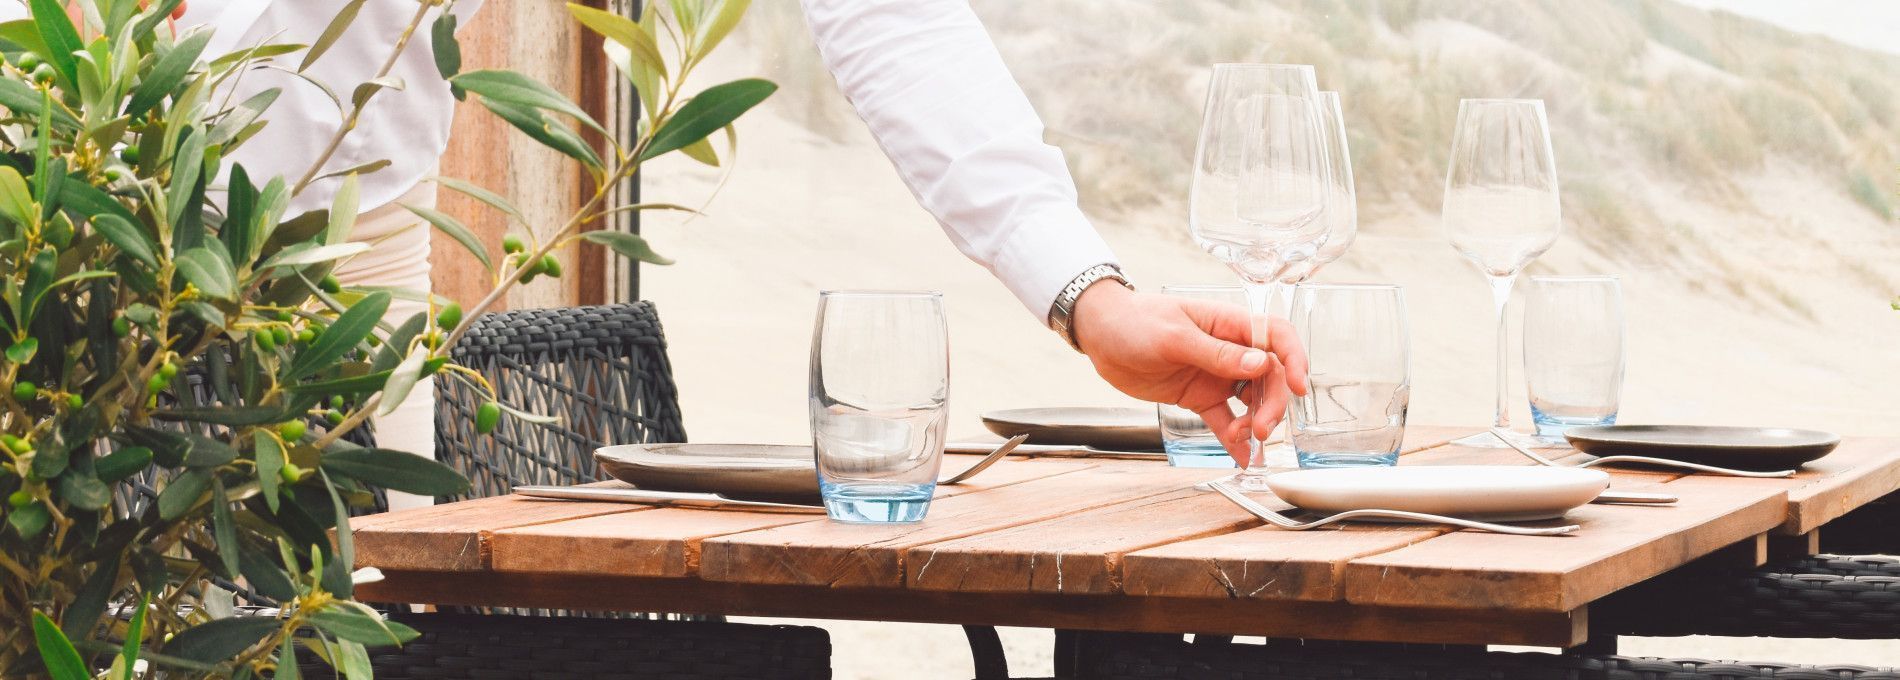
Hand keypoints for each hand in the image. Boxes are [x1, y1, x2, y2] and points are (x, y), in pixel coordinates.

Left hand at [1070, 282, 1308, 464]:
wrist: (1101, 335)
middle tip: (1261, 428)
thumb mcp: (1174, 336)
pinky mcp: (1200, 397)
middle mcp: (1230, 350)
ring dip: (1255, 422)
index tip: (1297, 387)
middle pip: (1269, 377)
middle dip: (1272, 404)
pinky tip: (1243, 458)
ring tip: (1242, 439)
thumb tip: (1259, 363)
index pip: (1276, 337)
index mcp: (1229, 324)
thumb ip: (1217, 353)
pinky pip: (1225, 419)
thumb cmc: (1135, 322)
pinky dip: (1236, 438)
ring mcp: (1217, 375)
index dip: (1294, 360)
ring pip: (1253, 401)